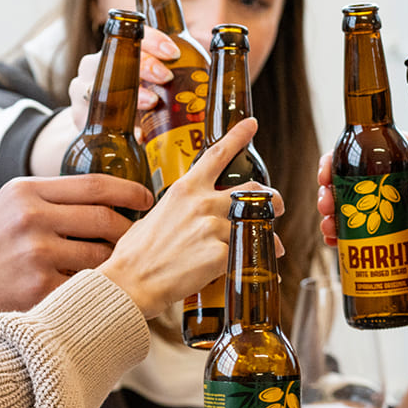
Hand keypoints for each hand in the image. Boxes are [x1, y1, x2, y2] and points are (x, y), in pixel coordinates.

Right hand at [0, 174, 151, 402]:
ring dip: (115, 262)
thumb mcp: (10, 208)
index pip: (94, 184)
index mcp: (26, 192)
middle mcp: (31, 218)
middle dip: (128, 231)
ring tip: (115, 266)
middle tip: (137, 239)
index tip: (147, 199)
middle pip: (105, 219)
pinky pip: (88, 284)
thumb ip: (53, 199)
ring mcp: (36, 254)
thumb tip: (111, 198)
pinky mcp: (40, 288)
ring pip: (102, 255)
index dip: (129, 191)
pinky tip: (94, 289)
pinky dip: (96, 287)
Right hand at [68, 25, 181, 131]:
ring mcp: (83, 91)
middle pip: (115, 58)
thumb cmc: (138, 99)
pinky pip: (97, 120)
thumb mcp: (154, 84)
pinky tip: (139, 135)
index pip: (133, 35)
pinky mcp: (79, 118)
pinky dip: (120, 127)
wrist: (103, 132)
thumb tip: (213, 83)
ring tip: (151, 103)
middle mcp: (97, 66)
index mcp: (118, 51)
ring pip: (100, 85)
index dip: (153, 40)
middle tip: (166, 77)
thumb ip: (177, 77)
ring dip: (129, 93)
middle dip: (143, 65)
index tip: (174, 53)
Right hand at [100, 118, 285, 317]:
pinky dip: (258, 261)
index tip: (252, 124)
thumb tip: (185, 214)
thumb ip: (178, 209)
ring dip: (267, 236)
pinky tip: (261, 267)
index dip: (238, 136)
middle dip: (270, 198)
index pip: (217, 154)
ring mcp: (212, 227)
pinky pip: (248, 253)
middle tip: (277, 207)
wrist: (130, 282)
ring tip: (272, 246)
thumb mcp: (154, 216)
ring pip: (255, 223)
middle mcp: (202, 203)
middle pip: (251, 189)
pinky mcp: (220, 254)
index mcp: (185, 189)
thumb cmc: (135, 254)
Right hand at [316, 141, 407, 251]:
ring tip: (328, 231)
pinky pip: (372, 246)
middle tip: (323, 205)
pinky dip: (350, 248)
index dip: (348, 154)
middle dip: (332, 192)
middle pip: (359, 184)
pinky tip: (337, 251)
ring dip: (335, 220)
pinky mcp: (405, 248)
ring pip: (359, 215)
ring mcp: (404, 220)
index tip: (327, 167)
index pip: (379, 152)